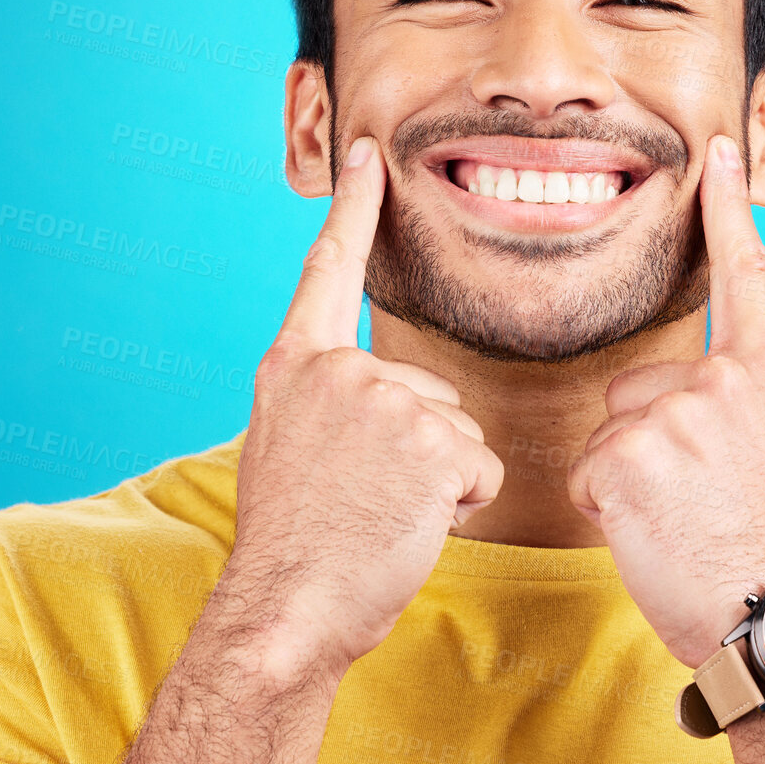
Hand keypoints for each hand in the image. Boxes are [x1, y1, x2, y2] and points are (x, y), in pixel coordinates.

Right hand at [223, 136, 502, 683]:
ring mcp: (384, 401)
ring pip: (458, 433)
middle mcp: (337, 372)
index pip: (327, 272)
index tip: (371, 153)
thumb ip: (327, 403)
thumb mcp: (288, 449)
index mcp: (296, 368)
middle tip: (363, 499)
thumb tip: (377, 399)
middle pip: (429, 390)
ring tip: (379, 514)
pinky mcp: (431, 441)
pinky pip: (480, 469)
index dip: (354, 210)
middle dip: (419, 450)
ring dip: (437, 482)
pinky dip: (460, 506)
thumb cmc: (294, 546)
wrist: (284, 610)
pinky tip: (408, 524)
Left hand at [566, 134, 764, 669]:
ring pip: (608, 430)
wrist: (764, 616)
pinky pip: (587, 470)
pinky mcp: (622, 459)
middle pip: (636, 384)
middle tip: (690, 495)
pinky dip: (605, 506)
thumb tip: (713, 386)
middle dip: (643, 437)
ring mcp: (671, 419)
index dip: (728, 212)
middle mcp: (720, 384)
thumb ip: (743, 400)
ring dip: (624, 475)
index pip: (745, 277)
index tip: (716, 152)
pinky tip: (649, 531)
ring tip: (674, 516)